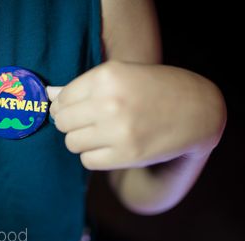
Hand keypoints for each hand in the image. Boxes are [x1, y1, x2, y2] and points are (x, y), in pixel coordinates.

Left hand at [48, 61, 225, 169]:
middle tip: (88, 123)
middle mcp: (110, 102)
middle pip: (62, 123)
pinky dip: (94, 156)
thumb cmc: (155, 89)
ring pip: (72, 143)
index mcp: (107, 77)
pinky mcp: (127, 155)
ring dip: (82, 141)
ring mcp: (118, 131)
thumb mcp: (122, 76)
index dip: (64, 107)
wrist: (196, 110)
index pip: (61, 99)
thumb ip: (83, 87)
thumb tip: (48, 95)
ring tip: (101, 134)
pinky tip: (110, 147)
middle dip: (71, 124)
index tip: (74, 110)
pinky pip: (88, 160)